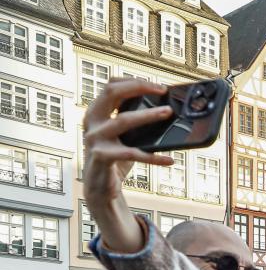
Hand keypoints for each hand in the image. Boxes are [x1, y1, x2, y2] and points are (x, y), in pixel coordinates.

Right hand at [82, 78, 172, 252]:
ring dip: (148, 115)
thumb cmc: (116, 158)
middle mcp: (92, 122)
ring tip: (168, 112)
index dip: (133, 81)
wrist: (101, 188)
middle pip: (111, 93)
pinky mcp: (102, 157)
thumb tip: (167, 110)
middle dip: (138, 87)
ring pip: (123, 120)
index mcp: (96, 112)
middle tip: (162, 90)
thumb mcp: (124, 136)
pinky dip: (153, 157)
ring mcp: (95, 139)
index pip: (111, 86)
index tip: (157, 85)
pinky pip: (132, 153)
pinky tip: (169, 160)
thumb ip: (135, 121)